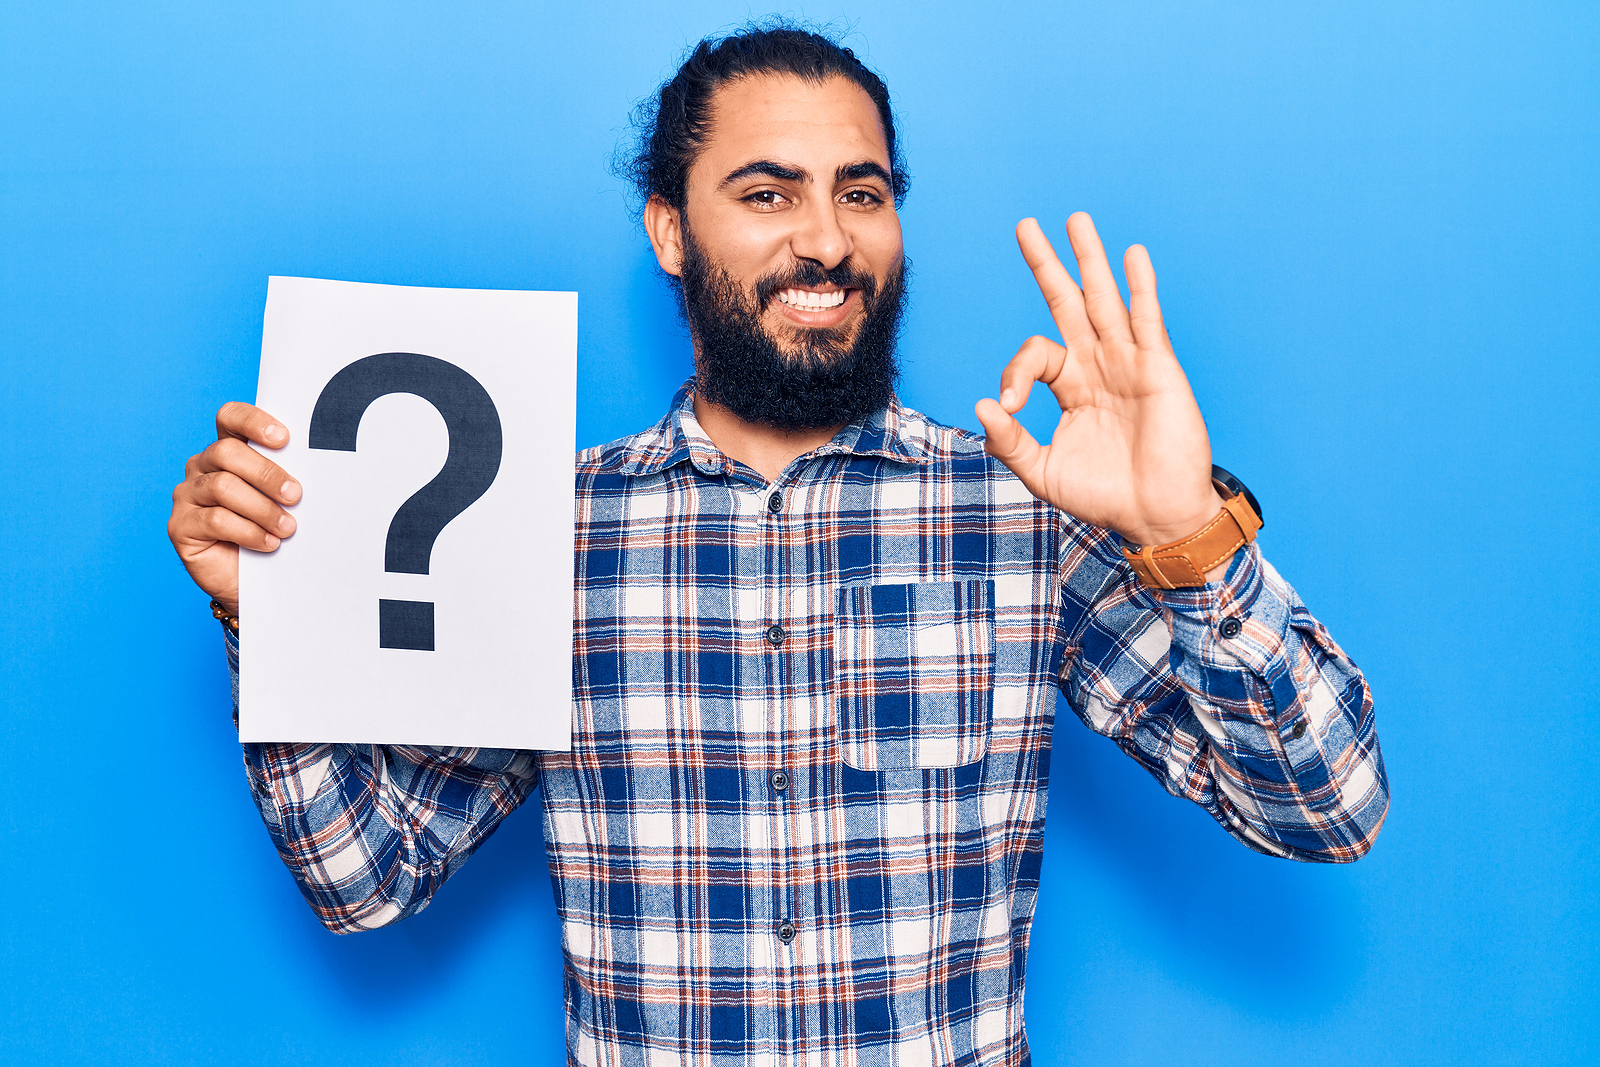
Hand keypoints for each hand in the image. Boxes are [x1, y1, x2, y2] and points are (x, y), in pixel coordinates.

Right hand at [168, 402, 300, 615]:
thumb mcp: (284, 500)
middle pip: (226, 452)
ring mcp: (187, 495)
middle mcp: (202, 467)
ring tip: (287, 528)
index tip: (284, 439)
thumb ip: (288, 477)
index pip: (230, 417)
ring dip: (262, 508)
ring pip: (222, 486)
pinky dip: (248, 531)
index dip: (254, 422)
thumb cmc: (275, 532)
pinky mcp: (180, 526)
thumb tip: (319, 461)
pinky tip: (268, 543)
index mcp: (228, 450)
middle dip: (267, 473)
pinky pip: (214, 519)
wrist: (258, 582)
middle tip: (295, 495)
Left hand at [975, 213, 1221, 546]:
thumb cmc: (1103, 496)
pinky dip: (1141, 288)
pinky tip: (1133, 256)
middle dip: (1049, 265)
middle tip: (1027, 226)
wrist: (1154, 516)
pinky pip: (1148, 321)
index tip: (1009, 405)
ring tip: (1077, 221)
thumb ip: (1010, 441)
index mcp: (1070, 386)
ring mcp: (1129, 363)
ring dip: (1092, 260)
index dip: (1016, 371)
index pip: (1036, 354)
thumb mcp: (1042, 472)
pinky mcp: (1159, 370)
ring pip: (1105, 301)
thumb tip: (983, 405)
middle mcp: (1098, 366)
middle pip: (1069, 303)